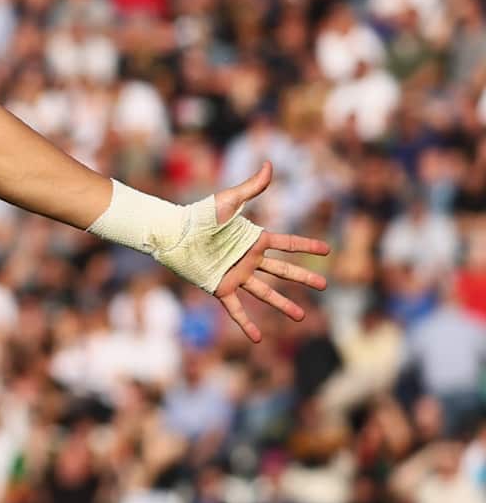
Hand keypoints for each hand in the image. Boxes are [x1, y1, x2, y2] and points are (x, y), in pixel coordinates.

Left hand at [210, 162, 331, 342]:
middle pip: (283, 271)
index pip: (288, 244)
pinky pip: (236, 309)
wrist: (175, 233)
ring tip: (300, 317)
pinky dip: (246, 323)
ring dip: (283, 305)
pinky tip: (257, 338)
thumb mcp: (229, 200)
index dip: (307, 246)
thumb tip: (269, 164)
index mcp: (254, 239)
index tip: (327, 251)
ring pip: (266, 293)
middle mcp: (248, 259)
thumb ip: (251, 187)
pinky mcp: (221, 287)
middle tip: (324, 286)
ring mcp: (236, 275)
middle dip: (304, 278)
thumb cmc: (199, 214)